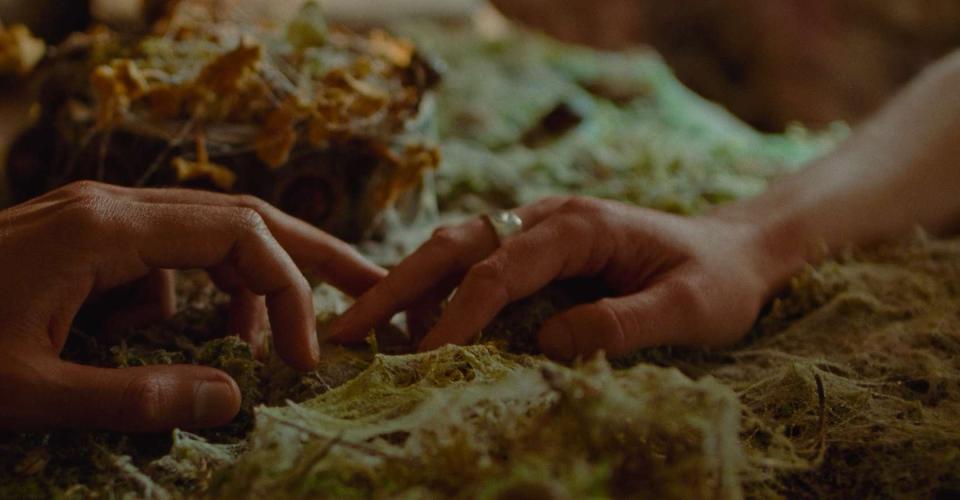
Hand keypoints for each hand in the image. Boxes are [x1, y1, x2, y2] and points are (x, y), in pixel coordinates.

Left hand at [0, 181, 384, 431]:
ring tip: (250, 350)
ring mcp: (90, 216)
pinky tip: (151, 344)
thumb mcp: (33, 392)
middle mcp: (107, 207)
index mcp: (105, 232)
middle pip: (236, 215)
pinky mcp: (74, 235)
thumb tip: (235, 397)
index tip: (304, 358)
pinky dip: (180, 299)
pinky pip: (155, 259)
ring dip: (237, 288)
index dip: (289, 292)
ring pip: (200, 237)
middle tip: (368, 287)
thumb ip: (139, 396)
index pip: (238, 236)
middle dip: (303, 258)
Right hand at [332, 196, 786, 358]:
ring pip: (452, 249)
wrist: (736, 250)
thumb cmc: (716, 281)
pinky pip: (470, 264)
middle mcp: (546, 218)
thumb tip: (548, 346)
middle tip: (346, 327)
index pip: (502, 268)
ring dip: (405, 286)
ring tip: (363, 331)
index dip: (458, 313)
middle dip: (395, 284)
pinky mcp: (532, 249)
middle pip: (455, 244)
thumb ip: (623, 324)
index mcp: (580, 226)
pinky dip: (432, 291)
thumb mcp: (689, 309)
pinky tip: (413, 327)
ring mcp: (535, 229)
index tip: (423, 356)